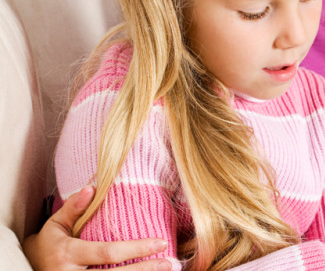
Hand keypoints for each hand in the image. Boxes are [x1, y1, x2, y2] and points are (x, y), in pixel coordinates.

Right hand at [23, 185, 171, 270]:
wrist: (30, 269)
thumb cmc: (48, 246)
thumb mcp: (55, 226)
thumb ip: (73, 208)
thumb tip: (91, 187)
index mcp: (67, 255)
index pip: (107, 253)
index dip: (136, 249)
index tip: (159, 242)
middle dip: (144, 269)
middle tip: (168, 263)